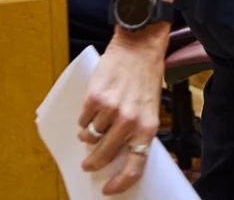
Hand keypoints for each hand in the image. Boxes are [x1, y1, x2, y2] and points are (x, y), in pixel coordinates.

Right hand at [79, 28, 167, 193]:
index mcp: (147, 127)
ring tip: (93, 126)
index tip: (109, 188)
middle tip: (89, 163)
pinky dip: (84, 119)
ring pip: (90, 137)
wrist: (139, 46)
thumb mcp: (150, 108)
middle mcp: (129, 121)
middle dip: (94, 162)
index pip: (134, 167)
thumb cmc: (146, 77)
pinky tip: (91, 110)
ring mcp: (110, 110)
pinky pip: (82, 119)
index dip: (120, 183)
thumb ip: (137, 130)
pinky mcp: (94, 98)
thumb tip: (120, 154)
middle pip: (105, 155)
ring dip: (89, 136)